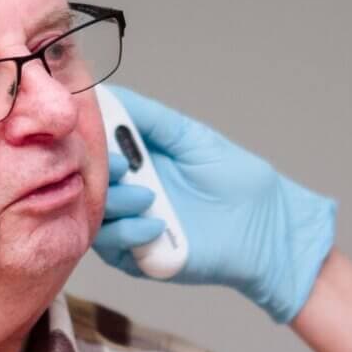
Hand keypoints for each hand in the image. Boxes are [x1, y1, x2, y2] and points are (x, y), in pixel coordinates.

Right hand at [92, 87, 337, 322]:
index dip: (87, 136)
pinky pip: (111, 246)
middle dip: (96, 170)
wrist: (266, 228)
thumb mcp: (190, 137)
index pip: (92, 145)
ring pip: (92, 213)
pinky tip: (157, 225)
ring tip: (148, 196)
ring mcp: (129, 224)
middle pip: (84, 179)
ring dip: (114, 202)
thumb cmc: (237, 181)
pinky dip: (128, 233)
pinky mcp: (137, 258)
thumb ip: (150, 117)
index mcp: (133, 158)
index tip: (90, 128)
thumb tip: (105, 94)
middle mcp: (124, 189)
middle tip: (123, 166)